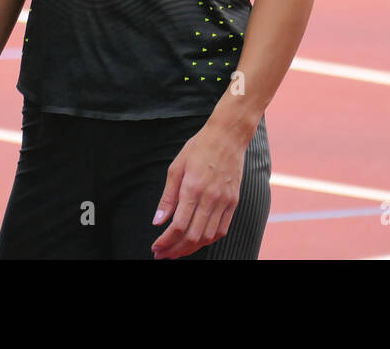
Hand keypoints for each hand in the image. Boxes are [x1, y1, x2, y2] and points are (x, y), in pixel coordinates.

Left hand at [150, 122, 247, 258]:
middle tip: (163, 254)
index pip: (178, 225)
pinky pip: (222, 229)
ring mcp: (224, 201)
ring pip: (208, 237)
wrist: (228, 136)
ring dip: (191, 248)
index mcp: (192, 188)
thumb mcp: (176, 167)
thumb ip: (167, 197)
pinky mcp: (234, 201)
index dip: (165, 241)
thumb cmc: (199, 148)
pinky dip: (209, 240)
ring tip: (177, 251)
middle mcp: (210, 198)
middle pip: (192, 236)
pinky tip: (197, 241)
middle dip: (175, 250)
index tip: (155, 247)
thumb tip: (157, 221)